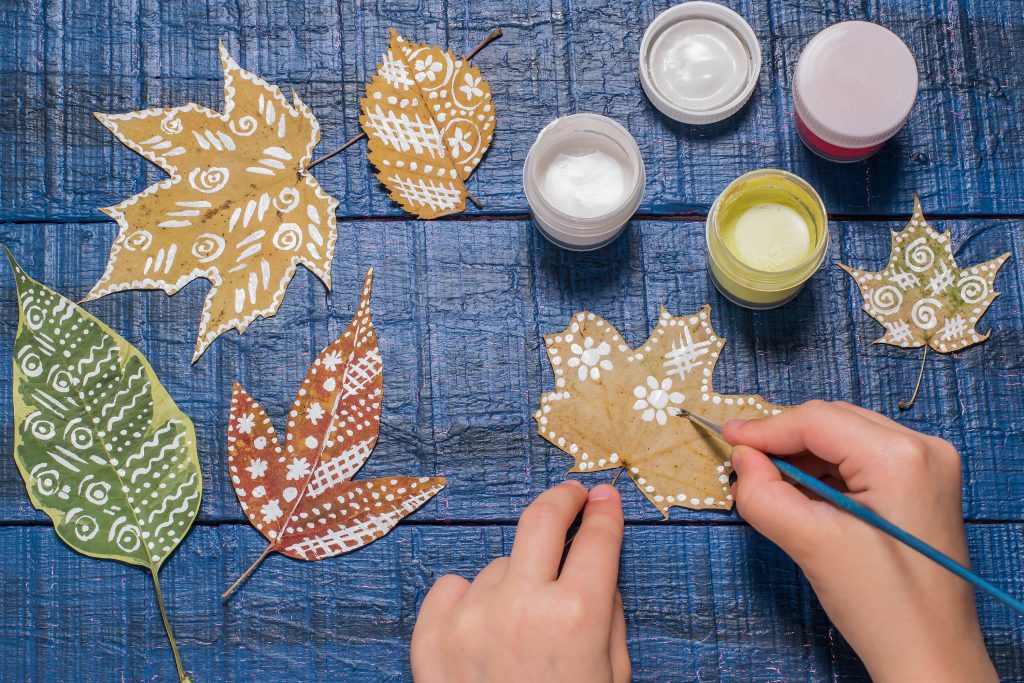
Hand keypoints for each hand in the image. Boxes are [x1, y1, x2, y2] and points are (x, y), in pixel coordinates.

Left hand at [411, 481, 629, 682]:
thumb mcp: (611, 674)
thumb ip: (607, 612)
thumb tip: (595, 556)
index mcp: (577, 616)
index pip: (597, 539)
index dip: (605, 513)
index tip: (605, 497)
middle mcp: (521, 606)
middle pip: (542, 519)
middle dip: (562, 498)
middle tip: (572, 495)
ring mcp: (470, 616)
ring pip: (499, 565)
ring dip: (515, 581)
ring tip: (519, 633)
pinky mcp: (430, 633)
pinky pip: (453, 585)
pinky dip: (468, 600)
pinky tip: (482, 634)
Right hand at [724, 400, 995, 682]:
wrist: (929, 654)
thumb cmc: (882, 606)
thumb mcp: (811, 545)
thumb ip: (765, 494)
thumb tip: (742, 458)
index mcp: (900, 457)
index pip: (817, 421)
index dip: (765, 428)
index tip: (726, 439)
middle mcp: (923, 448)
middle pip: (832, 422)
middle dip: (784, 441)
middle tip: (744, 465)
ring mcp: (928, 465)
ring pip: (844, 438)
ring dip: (803, 457)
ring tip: (771, 486)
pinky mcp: (922, 484)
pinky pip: (861, 458)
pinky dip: (825, 472)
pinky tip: (804, 496)